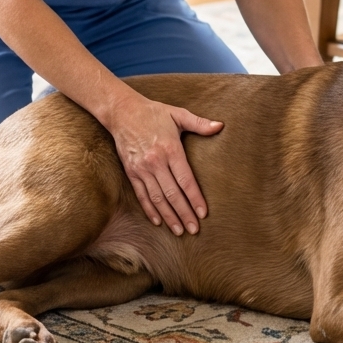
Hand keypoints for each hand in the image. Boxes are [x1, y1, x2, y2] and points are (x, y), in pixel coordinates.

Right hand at [105, 92, 221, 234]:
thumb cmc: (154, 113)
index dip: (195, 198)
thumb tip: (220, 126)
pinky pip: (141, 195)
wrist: (123, 112)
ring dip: (169, 216)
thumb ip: (199, 123)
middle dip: (184, 213)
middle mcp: (155, 161)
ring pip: (157, 198)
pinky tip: (158, 221)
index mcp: (170, 149)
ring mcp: (141, 168)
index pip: (186, 180)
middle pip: (172, 193)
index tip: (203, 213)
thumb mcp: (178, 114)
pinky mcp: (131, 172)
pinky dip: (150, 209)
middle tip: (194, 229)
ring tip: (179, 230)